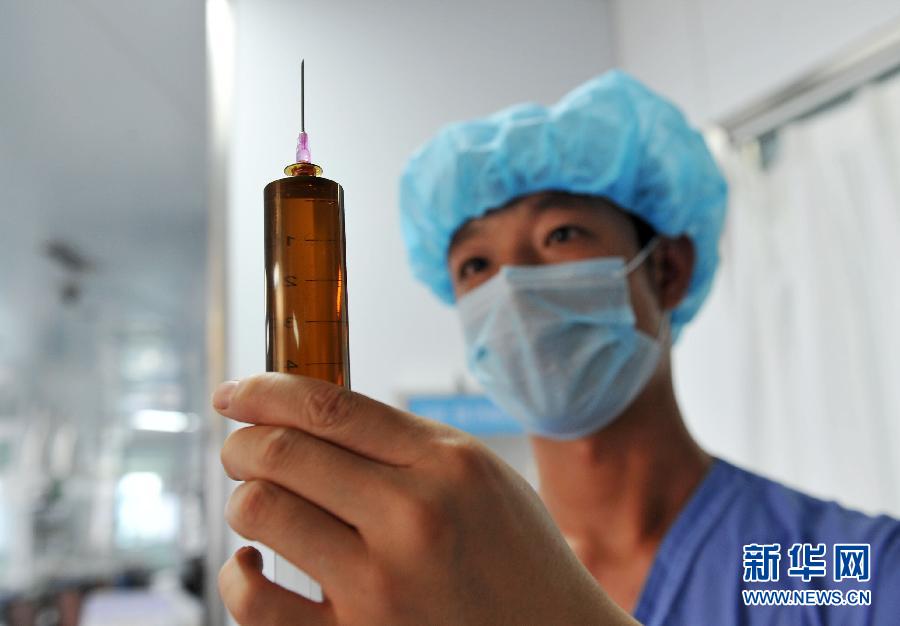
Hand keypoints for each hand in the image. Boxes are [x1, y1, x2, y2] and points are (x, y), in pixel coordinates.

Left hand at [214, 373, 636, 625]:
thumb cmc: (518, 559)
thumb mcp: (482, 477)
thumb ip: (407, 443)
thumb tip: (311, 417)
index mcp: (447, 464)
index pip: (328, 406)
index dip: (265, 391)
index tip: (235, 393)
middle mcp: (412, 518)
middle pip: (281, 454)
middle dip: (241, 443)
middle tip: (239, 448)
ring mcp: (381, 588)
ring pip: (260, 513)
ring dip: (243, 501)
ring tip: (257, 504)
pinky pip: (256, 604)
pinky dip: (238, 578)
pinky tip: (252, 566)